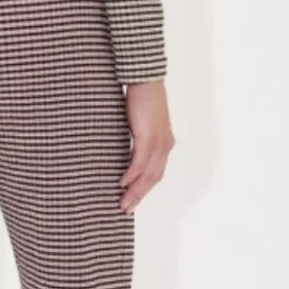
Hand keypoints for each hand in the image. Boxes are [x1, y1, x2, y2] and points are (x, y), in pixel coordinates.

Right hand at [119, 78, 174, 213]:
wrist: (145, 80)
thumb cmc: (141, 98)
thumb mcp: (140, 123)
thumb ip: (137, 138)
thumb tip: (125, 152)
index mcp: (164, 144)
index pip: (156, 172)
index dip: (145, 189)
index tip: (133, 200)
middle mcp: (165, 146)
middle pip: (154, 178)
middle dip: (140, 195)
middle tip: (126, 208)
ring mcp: (158, 143)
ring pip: (148, 175)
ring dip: (135, 191)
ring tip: (123, 202)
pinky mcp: (149, 137)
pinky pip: (140, 162)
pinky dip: (132, 175)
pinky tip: (123, 183)